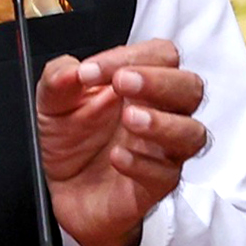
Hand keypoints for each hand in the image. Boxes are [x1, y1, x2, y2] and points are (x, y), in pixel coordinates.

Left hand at [36, 38, 206, 245]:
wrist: (64, 189)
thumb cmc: (71, 140)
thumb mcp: (52, 101)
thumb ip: (58, 76)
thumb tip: (69, 70)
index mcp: (140, 84)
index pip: (160, 56)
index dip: (133, 56)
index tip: (93, 70)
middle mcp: (159, 113)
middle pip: (190, 88)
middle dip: (159, 81)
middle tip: (122, 83)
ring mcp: (162, 150)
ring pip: (192, 133)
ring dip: (162, 123)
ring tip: (129, 119)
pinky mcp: (156, 185)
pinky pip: (166, 174)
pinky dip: (142, 163)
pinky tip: (117, 157)